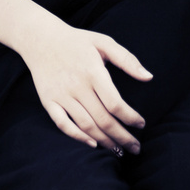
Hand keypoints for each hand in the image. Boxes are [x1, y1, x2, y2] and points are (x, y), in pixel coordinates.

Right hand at [16, 17, 152, 153]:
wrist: (41, 39)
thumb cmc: (77, 41)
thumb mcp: (104, 42)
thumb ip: (127, 59)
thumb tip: (149, 77)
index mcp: (93, 72)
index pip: (115, 104)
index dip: (131, 118)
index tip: (141, 125)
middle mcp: (77, 86)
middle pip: (103, 120)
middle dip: (122, 137)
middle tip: (135, 148)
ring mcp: (61, 95)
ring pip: (86, 125)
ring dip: (105, 141)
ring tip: (119, 151)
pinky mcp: (48, 101)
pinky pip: (62, 124)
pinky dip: (77, 137)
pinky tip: (92, 144)